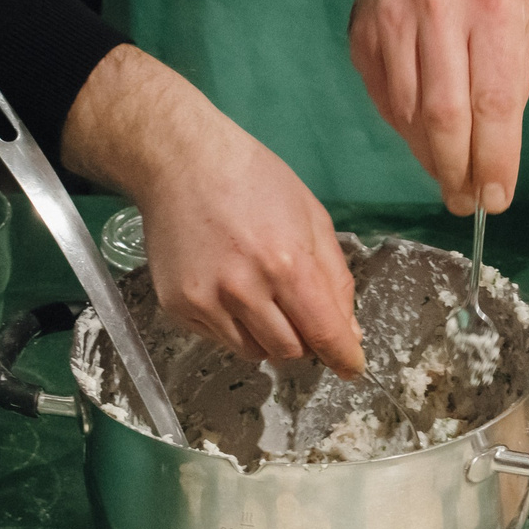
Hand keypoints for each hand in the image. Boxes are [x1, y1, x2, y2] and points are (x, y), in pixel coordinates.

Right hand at [61, 45, 365, 373]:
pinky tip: (228, 286)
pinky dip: (234, 325)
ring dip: (268, 336)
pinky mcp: (177, 306)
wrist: (181, 161)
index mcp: (287, 264)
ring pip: (254, 352)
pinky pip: (219, 338)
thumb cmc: (255, 180)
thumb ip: (335, 279)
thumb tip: (349, 334)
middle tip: (298, 309)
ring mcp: (206, 301)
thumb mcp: (312, 218)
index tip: (351, 367)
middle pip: (290, 351)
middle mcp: (245, 290)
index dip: (344, 358)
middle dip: (304, 339)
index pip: (324, 334)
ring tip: (261, 293)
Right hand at [348, 0, 528, 215]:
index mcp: (494, 5)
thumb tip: (495, 160)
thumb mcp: (522, 19)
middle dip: (457, 170)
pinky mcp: (363, 35)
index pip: (493, 101)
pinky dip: (405, 132)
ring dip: (429, 157)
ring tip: (448, 175)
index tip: (495, 197)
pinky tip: (423, 140)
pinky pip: (385, 101)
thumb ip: (513, 84)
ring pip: (408, 114)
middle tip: (464, 201)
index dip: (495, 159)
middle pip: (444, 115)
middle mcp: (439, 9)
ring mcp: (393, 21)